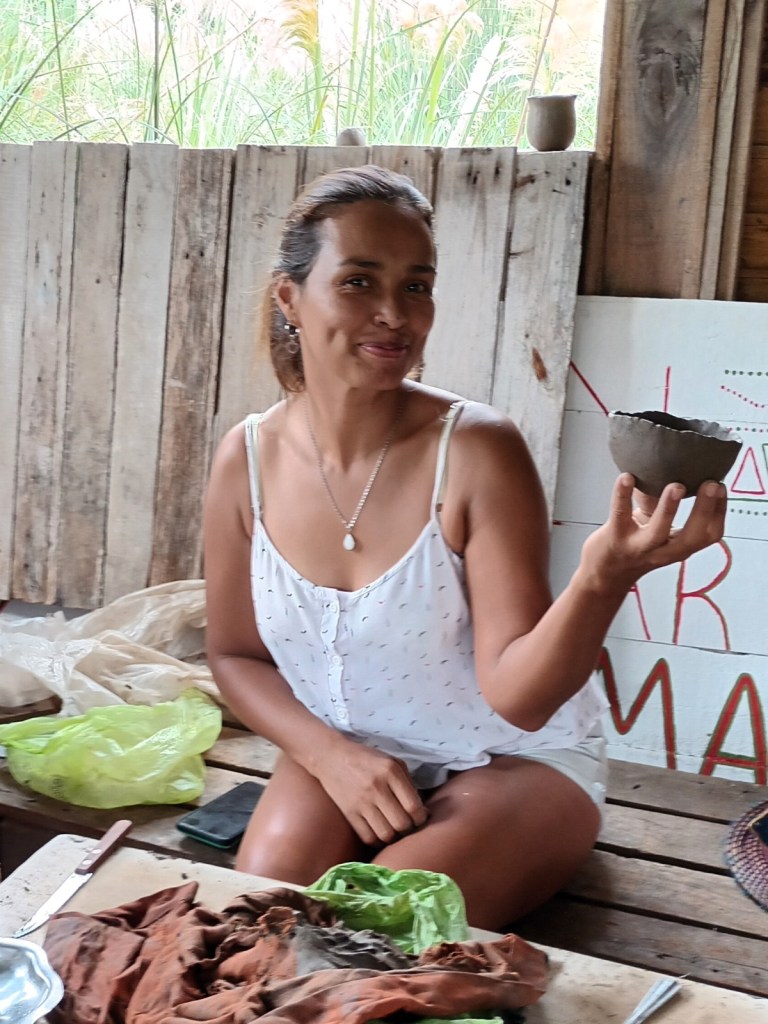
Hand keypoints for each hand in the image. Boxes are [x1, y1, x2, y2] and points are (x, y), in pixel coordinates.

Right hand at [313, 735, 427, 845]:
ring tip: (395, 830)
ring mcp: (361, 802)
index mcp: (391, 771)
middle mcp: (377, 787)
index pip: (413, 806)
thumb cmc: (367, 759)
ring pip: (386, 834)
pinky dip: (377, 840)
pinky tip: (380, 831)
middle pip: (401, 824)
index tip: (420, 818)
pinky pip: (368, 837)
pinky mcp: (349, 813)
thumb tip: (422, 812)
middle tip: (408, 825)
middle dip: (409, 829)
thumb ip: (408, 783)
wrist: (332, 757)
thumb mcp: (392, 762)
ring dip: (394, 836)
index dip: (421, 818)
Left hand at [579, 473, 726, 593]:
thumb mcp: (655, 527)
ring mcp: (638, 546)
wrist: (602, 574)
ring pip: (658, 531)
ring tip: (676, 486)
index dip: (719, 512)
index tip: (722, 486)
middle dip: (705, 510)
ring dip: (669, 508)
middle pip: (693, 537)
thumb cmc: (634, 544)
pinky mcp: (614, 538)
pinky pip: (621, 514)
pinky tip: (626, 477)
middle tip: (712, 484)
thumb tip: (670, 465)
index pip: (709, 534)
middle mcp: (664, 551)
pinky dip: (623, 495)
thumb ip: (662, 502)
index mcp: (679, 547)